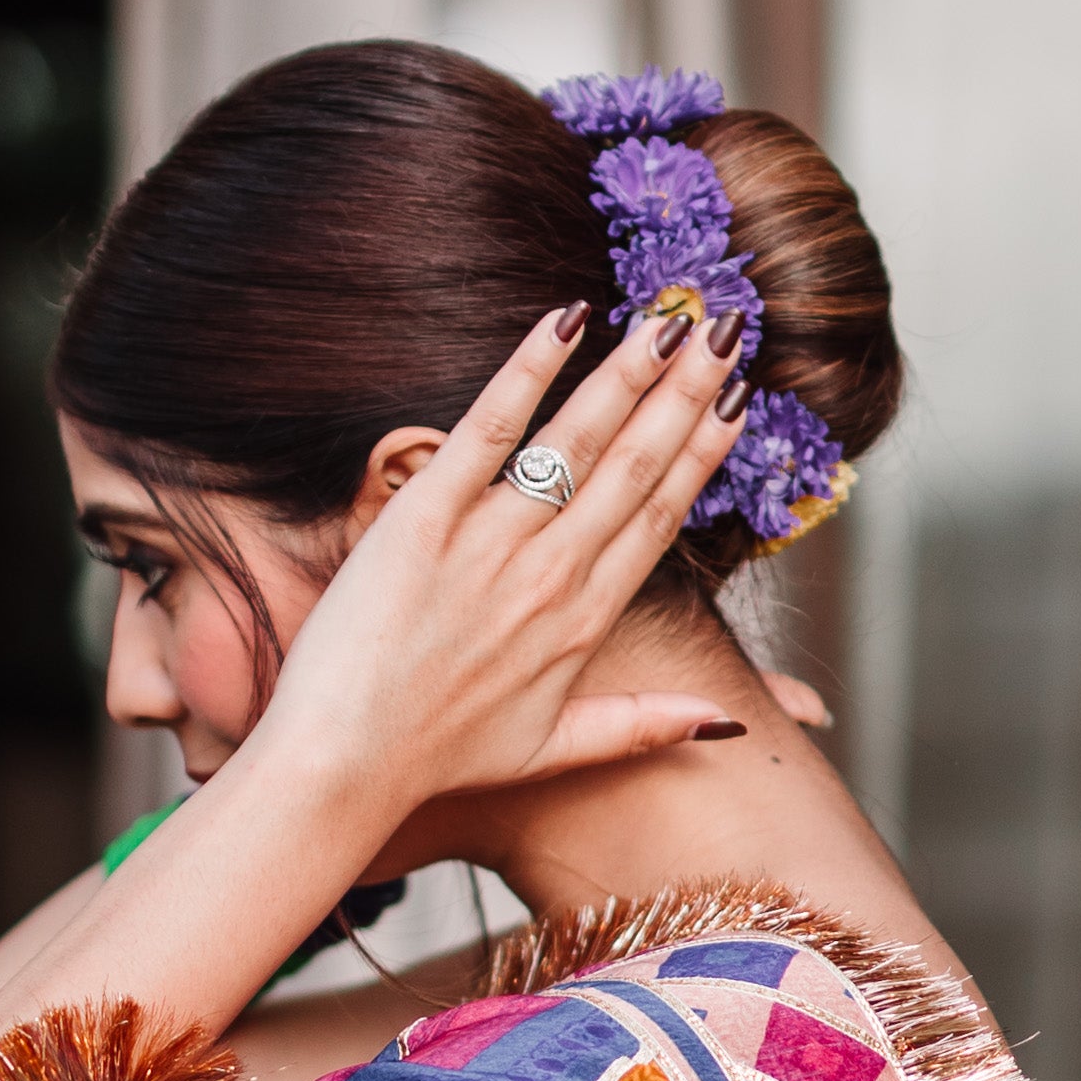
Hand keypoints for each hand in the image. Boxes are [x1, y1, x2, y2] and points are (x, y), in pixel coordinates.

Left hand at [256, 301, 749, 815]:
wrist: (343, 764)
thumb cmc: (439, 759)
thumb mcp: (553, 751)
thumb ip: (644, 723)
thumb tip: (726, 724)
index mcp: (584, 620)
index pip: (661, 515)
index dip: (704, 451)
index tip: (738, 398)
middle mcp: (551, 575)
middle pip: (636, 465)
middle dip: (686, 391)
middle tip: (727, 329)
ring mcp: (489, 543)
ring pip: (579, 440)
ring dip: (630, 372)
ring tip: (671, 316)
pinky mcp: (423, 519)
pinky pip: (486, 430)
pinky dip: (527, 371)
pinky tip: (566, 319)